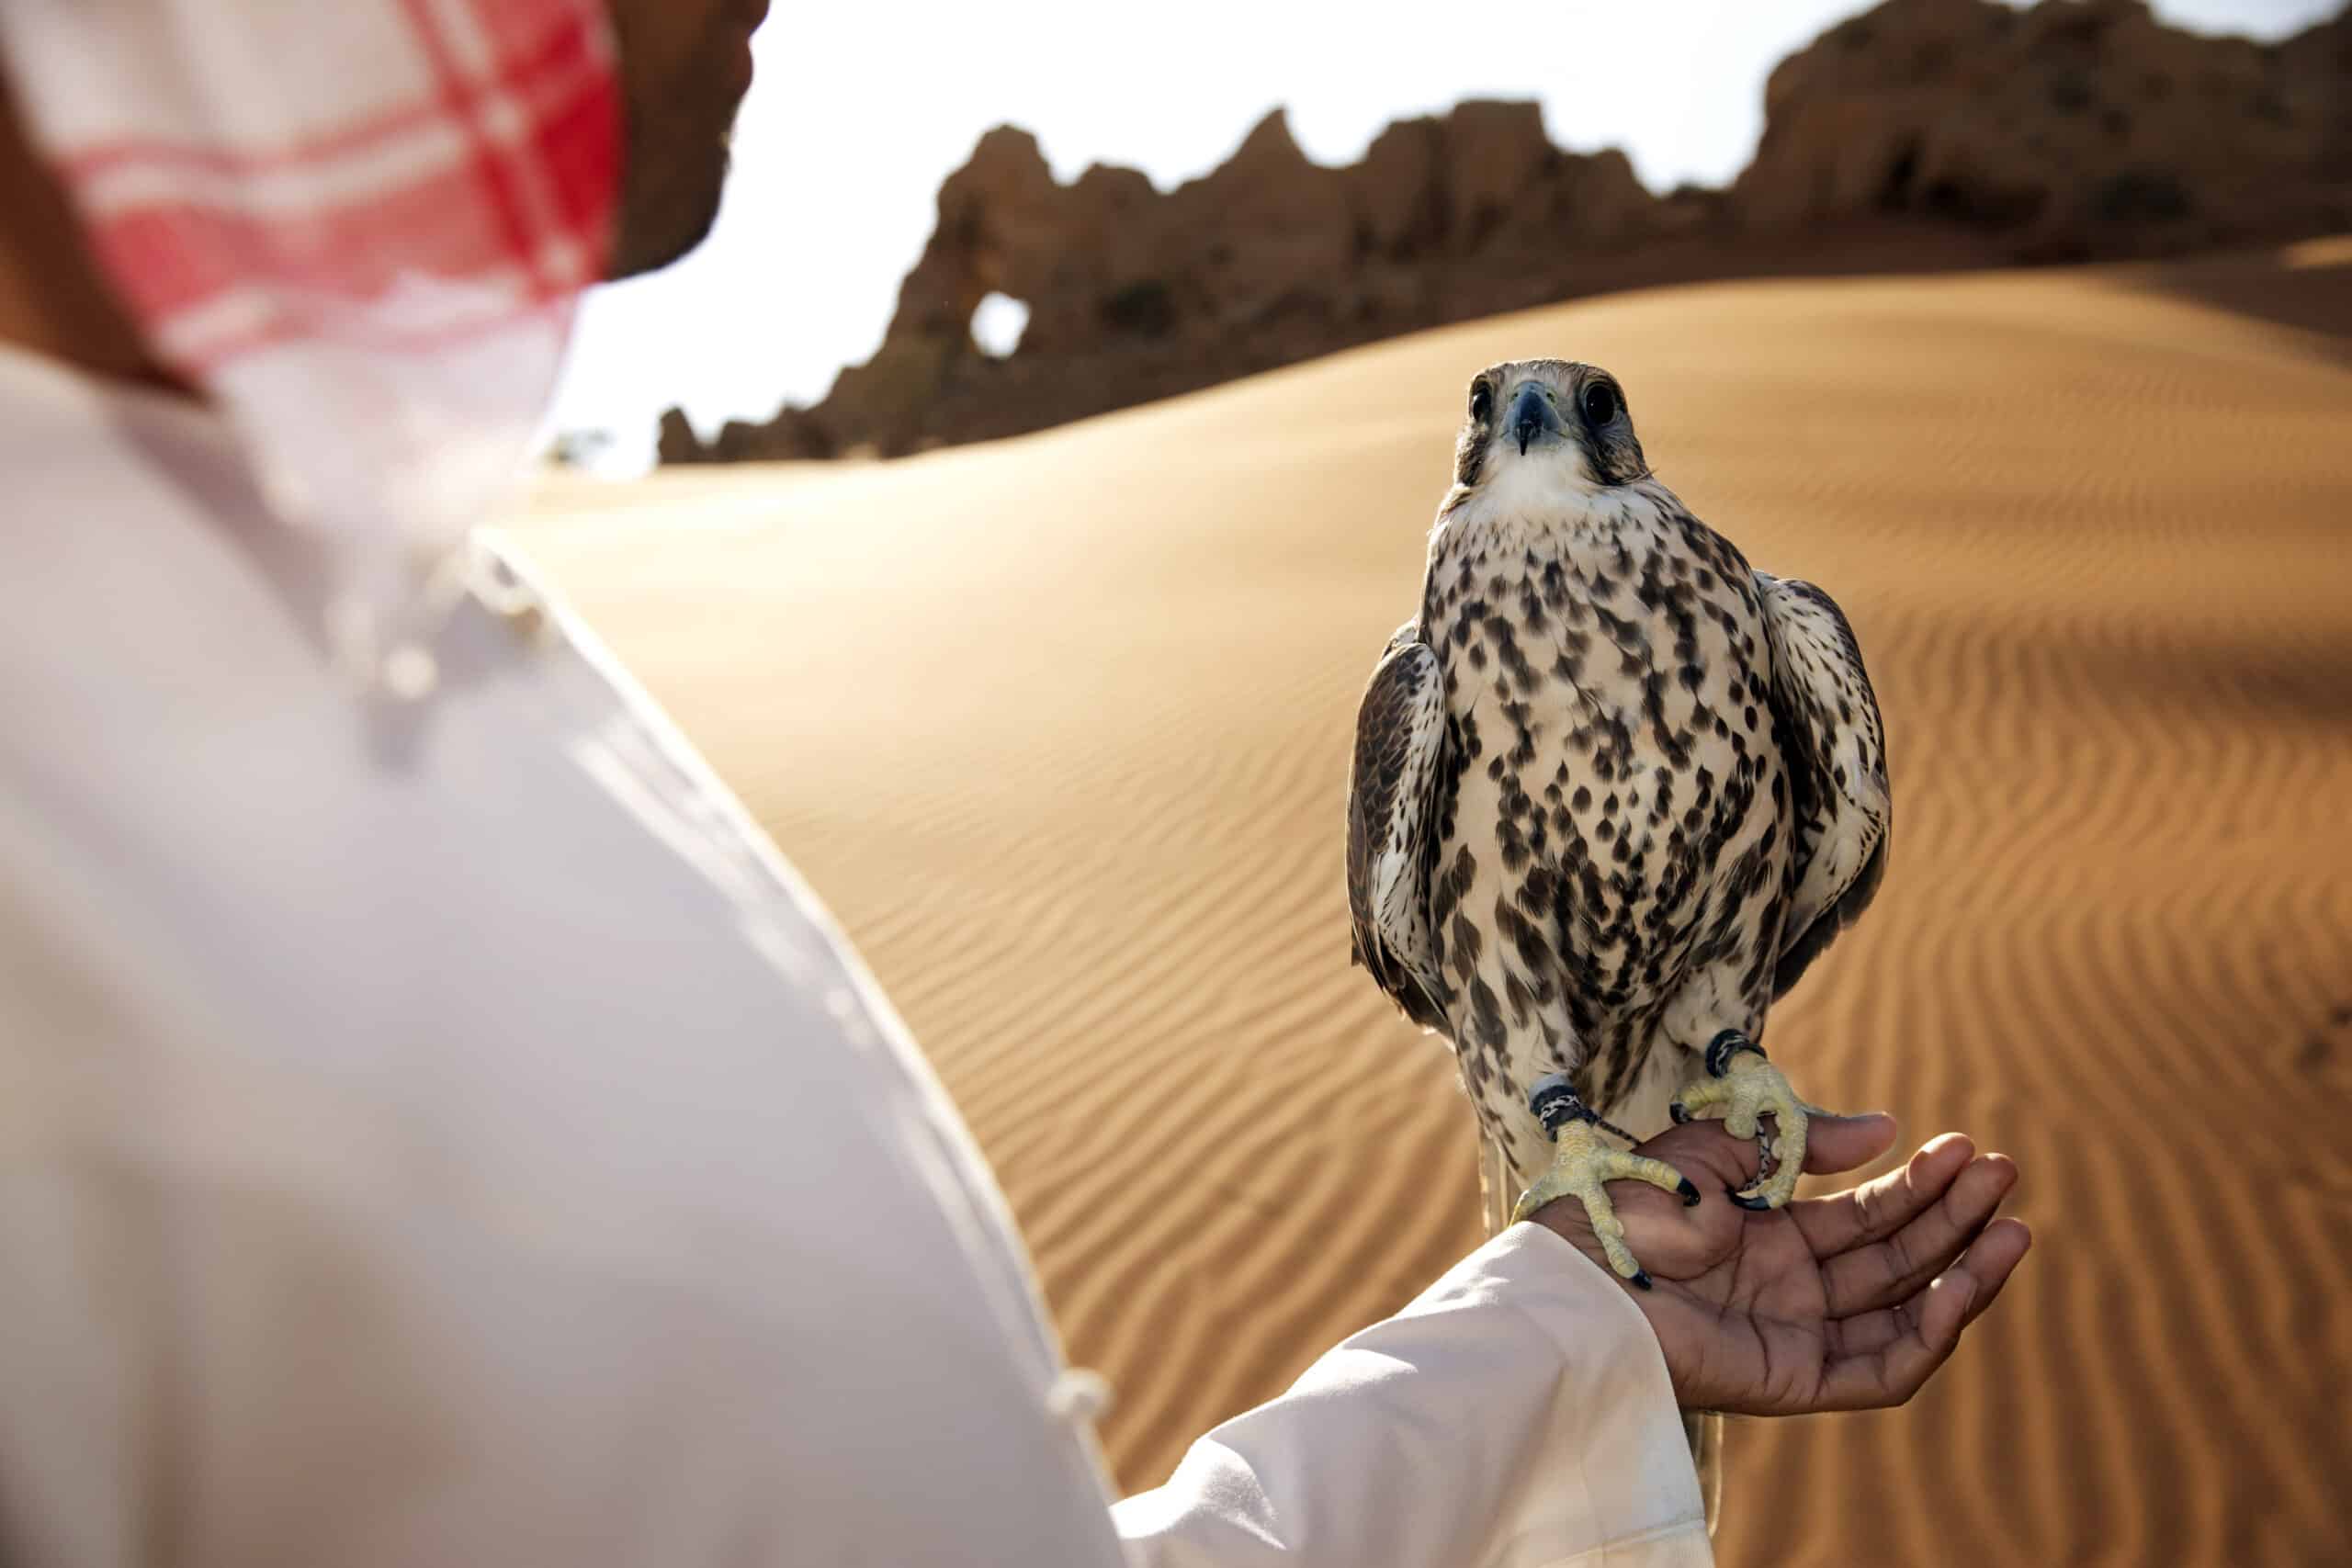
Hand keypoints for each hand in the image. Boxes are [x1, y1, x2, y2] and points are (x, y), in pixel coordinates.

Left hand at [1531, 1113, 2029, 1414]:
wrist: (1581, 1268)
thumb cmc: (1631, 1202)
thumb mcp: (1719, 1148)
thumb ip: (1802, 1142)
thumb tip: (1885, 1130)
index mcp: (1767, 1232)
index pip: (1864, 1213)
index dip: (1917, 1183)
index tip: (1964, 1147)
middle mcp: (1788, 1286)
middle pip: (1894, 1256)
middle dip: (1952, 1216)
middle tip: (2004, 1171)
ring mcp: (1793, 1333)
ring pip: (1901, 1310)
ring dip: (1960, 1270)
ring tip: (2011, 1223)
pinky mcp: (1792, 1378)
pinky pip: (1878, 1368)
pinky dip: (1927, 1334)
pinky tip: (1961, 1287)